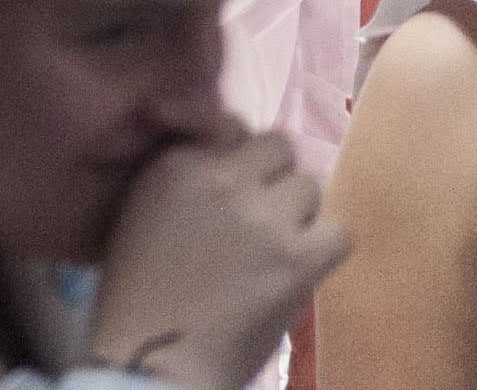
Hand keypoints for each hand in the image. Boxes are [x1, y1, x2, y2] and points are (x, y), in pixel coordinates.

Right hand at [87, 127, 345, 389]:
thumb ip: (182, 169)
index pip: (232, 125)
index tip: (229, 183)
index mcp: (176, 162)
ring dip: (296, 212)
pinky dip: (323, 244)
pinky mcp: (300, 259)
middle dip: (271, 177)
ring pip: (308, 187)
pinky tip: (300, 263)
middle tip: (258, 214)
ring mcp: (265, 218)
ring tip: (276, 244)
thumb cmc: (138, 284)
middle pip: (278, 148)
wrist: (158, 352)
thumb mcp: (141, 204)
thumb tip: (230, 146)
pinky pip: (338, 230)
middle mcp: (223, 178)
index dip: (237, 154)